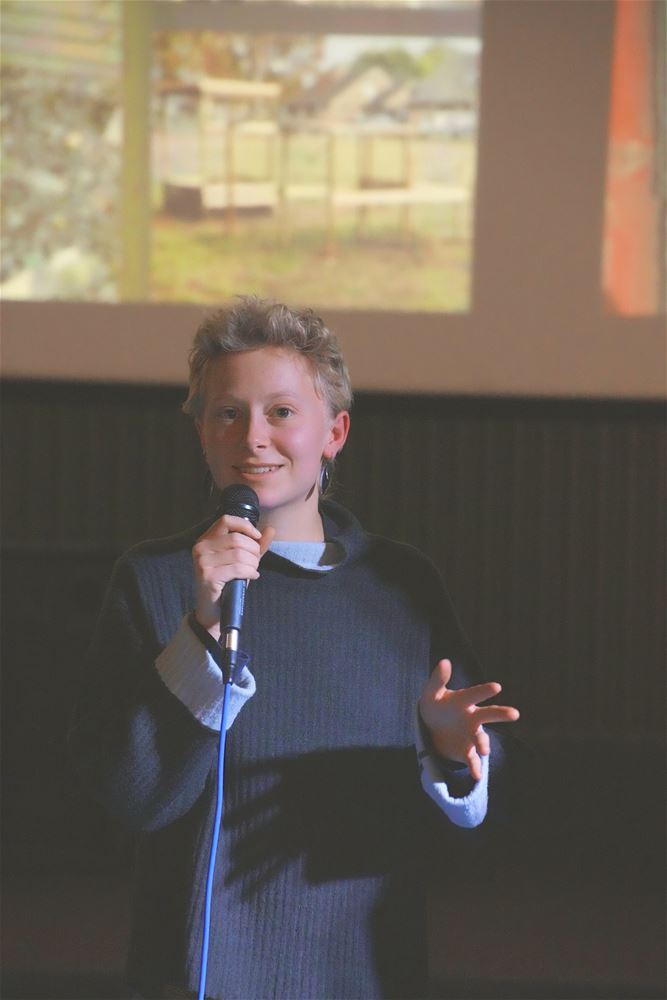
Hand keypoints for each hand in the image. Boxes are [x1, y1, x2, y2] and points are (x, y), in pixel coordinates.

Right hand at [192, 515, 274, 636]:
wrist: (212, 611)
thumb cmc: (227, 584)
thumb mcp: (242, 561)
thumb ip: (256, 545)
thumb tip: (270, 530)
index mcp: (206, 539)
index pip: (226, 520)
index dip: (245, 526)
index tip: (257, 537)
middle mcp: (201, 547)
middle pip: (238, 538)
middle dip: (253, 551)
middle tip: (254, 563)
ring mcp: (202, 561)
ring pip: (240, 553)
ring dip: (253, 563)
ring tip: (252, 571)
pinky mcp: (207, 575)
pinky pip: (238, 568)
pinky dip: (250, 572)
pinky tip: (251, 577)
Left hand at [418, 659, 519, 780]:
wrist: (433, 728)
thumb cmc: (435, 705)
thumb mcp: (431, 692)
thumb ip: (438, 679)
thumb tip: (445, 661)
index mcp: (465, 700)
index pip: (474, 694)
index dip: (484, 691)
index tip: (496, 687)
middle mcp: (473, 717)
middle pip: (488, 715)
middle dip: (501, 714)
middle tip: (514, 714)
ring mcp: (471, 735)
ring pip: (481, 739)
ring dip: (483, 744)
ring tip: (483, 750)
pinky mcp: (466, 752)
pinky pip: (472, 760)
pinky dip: (475, 768)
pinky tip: (475, 776)